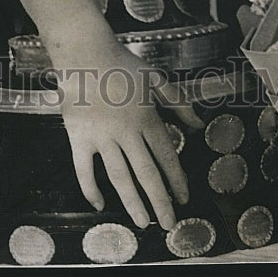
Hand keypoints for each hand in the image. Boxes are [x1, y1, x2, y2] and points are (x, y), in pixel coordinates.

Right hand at [58, 41, 202, 229]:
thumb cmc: (121, 63)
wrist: (84, 52)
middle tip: (168, 224)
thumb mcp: (155, 78)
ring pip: (119, 177)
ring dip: (132, 202)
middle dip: (160, 201)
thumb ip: (179, 102)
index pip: (166, 156)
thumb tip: (199, 124)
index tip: (184, 197)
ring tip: (143, 222)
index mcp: (147, 117)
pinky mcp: (79, 137)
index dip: (177, 179)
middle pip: (146, 173)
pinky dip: (90, 189)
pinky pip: (84, 170)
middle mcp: (126, 132)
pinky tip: (99, 204)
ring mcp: (101, 136)